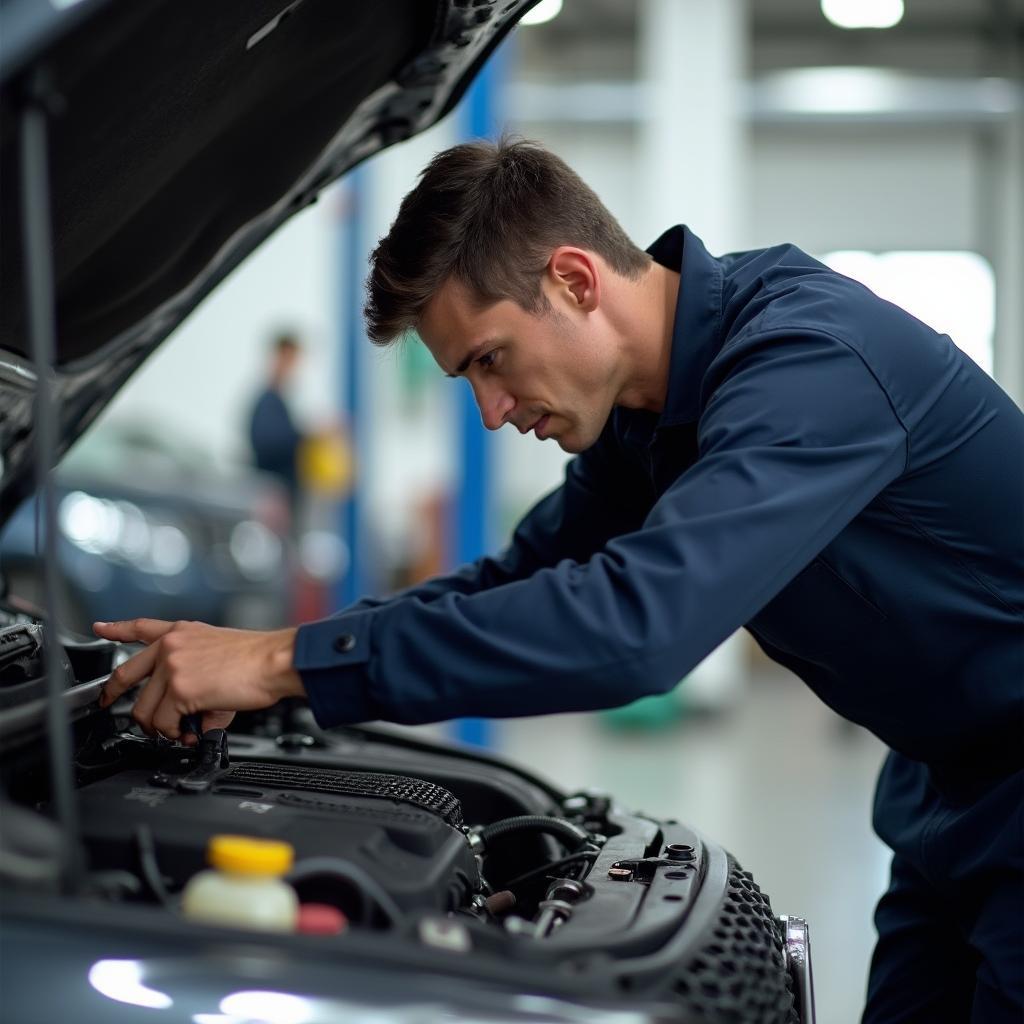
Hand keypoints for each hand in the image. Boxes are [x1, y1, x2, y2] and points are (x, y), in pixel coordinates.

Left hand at [94, 619, 304, 743]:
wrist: (275, 661)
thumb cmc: (259, 659)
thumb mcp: (219, 652)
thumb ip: (192, 676)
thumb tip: (186, 713)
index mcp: (183, 632)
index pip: (141, 627)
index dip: (117, 629)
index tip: (101, 628)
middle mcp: (172, 645)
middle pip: (125, 675)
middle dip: (113, 696)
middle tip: (111, 706)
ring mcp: (173, 666)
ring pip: (144, 709)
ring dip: (159, 726)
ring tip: (179, 730)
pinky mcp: (180, 689)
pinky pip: (165, 723)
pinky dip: (176, 733)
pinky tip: (191, 731)